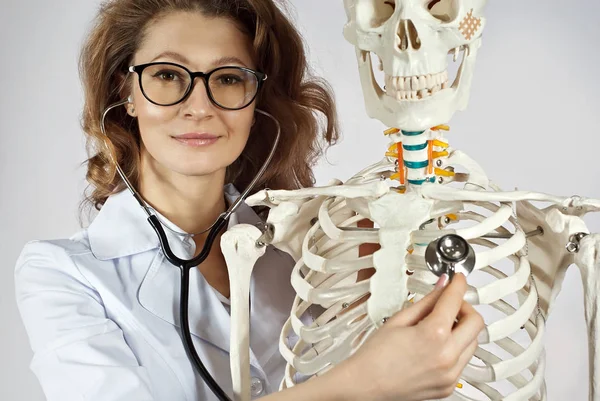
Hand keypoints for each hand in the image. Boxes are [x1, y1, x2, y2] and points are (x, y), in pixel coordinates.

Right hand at [332, 273, 483, 400]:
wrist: (365, 385)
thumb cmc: (375, 356)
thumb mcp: (399, 320)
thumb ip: (426, 301)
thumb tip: (442, 287)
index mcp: (434, 335)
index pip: (455, 300)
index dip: (458, 284)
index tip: (458, 279)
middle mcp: (447, 356)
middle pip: (476, 322)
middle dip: (465, 308)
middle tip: (450, 304)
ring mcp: (450, 374)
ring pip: (473, 342)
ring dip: (462, 330)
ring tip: (440, 326)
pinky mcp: (449, 386)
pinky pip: (462, 361)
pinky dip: (455, 349)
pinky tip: (435, 346)